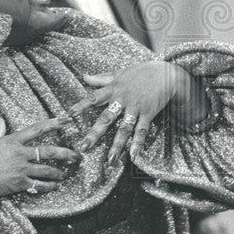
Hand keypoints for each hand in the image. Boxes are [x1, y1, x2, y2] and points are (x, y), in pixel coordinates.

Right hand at [0, 116, 81, 201]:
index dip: (53, 123)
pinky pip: (40, 185)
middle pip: (49, 151)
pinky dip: (49, 186)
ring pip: (48, 170)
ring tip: (64, 174)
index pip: (37, 129)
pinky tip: (54, 186)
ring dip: (59, 173)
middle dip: (66, 153)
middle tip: (77, 155)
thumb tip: (0, 119)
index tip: (66, 120)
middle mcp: (20, 154)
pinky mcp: (21, 183)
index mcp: (12, 141)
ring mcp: (22, 169)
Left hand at [71, 61, 192, 164]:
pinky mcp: (148, 114)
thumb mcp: (119, 73)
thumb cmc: (140, 73)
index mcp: (113, 89)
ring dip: (117, 145)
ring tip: (109, 160)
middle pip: (106, 118)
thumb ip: (101, 78)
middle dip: (95, 134)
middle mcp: (122, 100)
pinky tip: (133, 156)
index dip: (80, 107)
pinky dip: (138, 143)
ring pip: (124, 129)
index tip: (68, 116)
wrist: (166, 74)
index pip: (92, 98)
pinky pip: (142, 131)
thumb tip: (84, 77)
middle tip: (84, 147)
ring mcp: (136, 108)